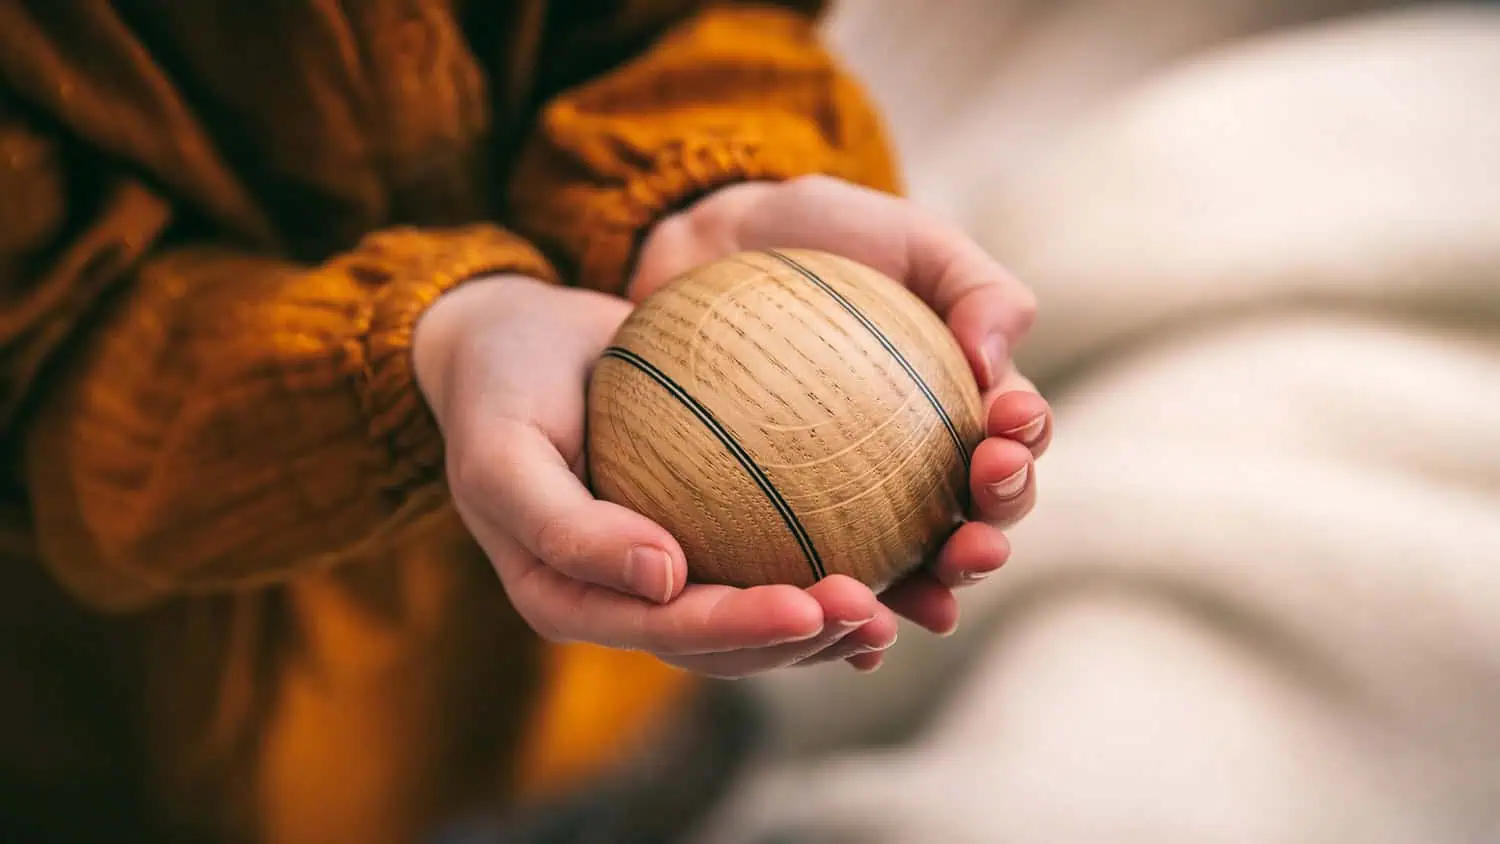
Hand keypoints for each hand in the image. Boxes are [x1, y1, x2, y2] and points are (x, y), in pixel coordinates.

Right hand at [413, 275, 901, 677]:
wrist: (514, 339)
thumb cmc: (501, 387)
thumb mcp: (502, 450)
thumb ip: (565, 525)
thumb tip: (663, 580)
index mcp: (571, 600)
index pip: (668, 633)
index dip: (742, 631)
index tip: (812, 605)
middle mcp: (626, 600)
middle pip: (727, 645)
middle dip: (803, 641)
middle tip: (874, 611)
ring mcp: (668, 569)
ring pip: (760, 617)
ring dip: (831, 624)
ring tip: (905, 605)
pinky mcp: (704, 527)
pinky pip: (773, 555)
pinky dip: (831, 561)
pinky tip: (899, 555)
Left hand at [632, 176, 1052, 670]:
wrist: (714, 247)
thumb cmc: (823, 236)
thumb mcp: (910, 239)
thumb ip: (974, 286)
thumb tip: (995, 359)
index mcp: (964, 405)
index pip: (1011, 441)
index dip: (1021, 450)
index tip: (1003, 432)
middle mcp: (920, 467)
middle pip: (971, 522)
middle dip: (987, 540)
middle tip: (975, 540)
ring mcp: (853, 503)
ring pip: (904, 568)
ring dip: (927, 597)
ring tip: (925, 605)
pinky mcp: (784, 526)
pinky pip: (812, 579)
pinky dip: (836, 620)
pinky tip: (841, 642)